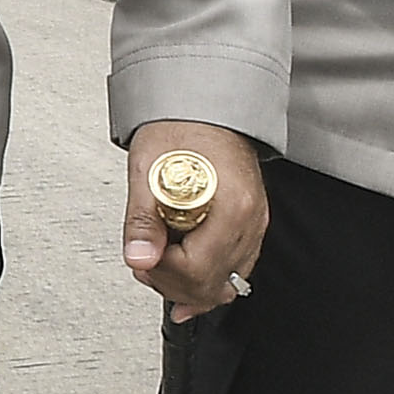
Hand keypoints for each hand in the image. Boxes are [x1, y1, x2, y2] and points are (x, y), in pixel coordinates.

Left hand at [124, 121, 264, 319]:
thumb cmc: (180, 127)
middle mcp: (250, 221)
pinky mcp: (250, 226)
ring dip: (188, 286)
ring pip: (226, 284)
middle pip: (213, 284)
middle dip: (172, 284)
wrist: (203, 107)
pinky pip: (234, 269)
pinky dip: (208, 279)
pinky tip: (185, 281)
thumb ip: (142, 221)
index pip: (197, 270)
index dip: (162, 271)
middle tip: (145, 264)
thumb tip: (139, 259)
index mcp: (230, 208)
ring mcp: (254, 225)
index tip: (142, 256)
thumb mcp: (147, 171)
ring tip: (159, 267)